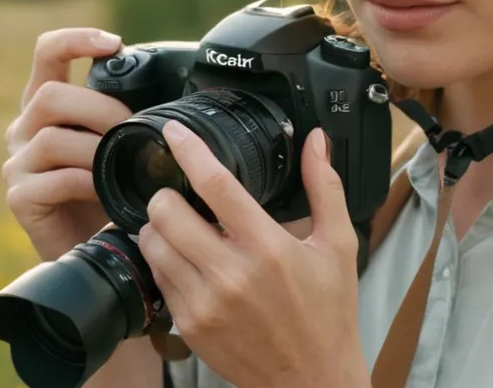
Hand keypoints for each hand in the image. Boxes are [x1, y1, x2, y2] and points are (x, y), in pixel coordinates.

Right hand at [2, 27, 133, 261]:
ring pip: (52, 137)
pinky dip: (89, 182)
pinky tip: (108, 192)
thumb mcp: (117, 142)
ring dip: (97, 148)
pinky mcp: (21, 198)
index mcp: (45, 105)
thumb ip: (124, 115)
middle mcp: (24, 129)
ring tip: (123, 164)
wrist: (94, 247)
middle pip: (49, 95)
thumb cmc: (110, 189)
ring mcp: (17, 164)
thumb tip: (172, 93)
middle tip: (131, 128)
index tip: (113, 43)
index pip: (46, 53)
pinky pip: (56, 179)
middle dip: (100, 107)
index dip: (76, 40)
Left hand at [137, 121, 369, 387]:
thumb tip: (317, 141)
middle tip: (181, 195)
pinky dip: (165, 260)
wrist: (313, 379)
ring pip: (153, 244)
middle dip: (168, 194)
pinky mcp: (190, 326)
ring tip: (181, 226)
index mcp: (269, 247)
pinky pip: (159, 278)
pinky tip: (187, 260)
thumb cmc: (329, 313)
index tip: (174, 131)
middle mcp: (232, 274)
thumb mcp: (339, 246)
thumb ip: (325, 187)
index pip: (216, 185)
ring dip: (160, 227)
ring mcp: (205, 303)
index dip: (189, 151)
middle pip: (167, 212)